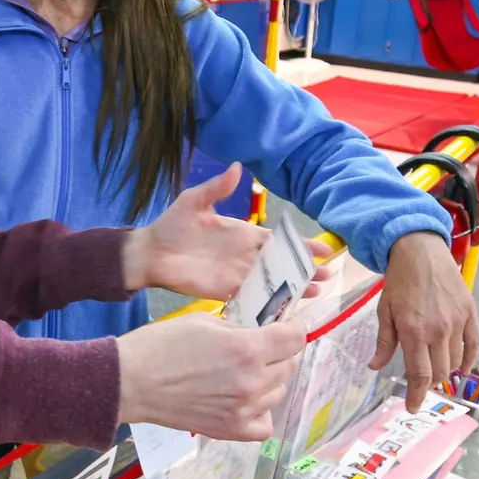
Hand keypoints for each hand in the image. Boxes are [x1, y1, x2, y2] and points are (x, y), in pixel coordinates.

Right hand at [115, 313, 306, 441]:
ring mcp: (243, 410)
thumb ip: (239, 327)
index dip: (293, 328)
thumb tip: (259, 332)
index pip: (296, 338)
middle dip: (278, 353)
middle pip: (288, 365)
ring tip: (245, 373)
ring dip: (269, 381)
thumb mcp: (204, 320)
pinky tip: (245, 401)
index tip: (285, 327)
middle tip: (258, 348)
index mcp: (247, 349)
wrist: (131, 382)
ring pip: (278, 392)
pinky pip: (264, 425)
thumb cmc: (160, 345)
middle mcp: (252, 382)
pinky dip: (260, 413)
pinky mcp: (230, 430)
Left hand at [123, 163, 332, 298]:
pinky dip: (268, 304)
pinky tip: (285, 311)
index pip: (279, 239)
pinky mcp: (224, 291)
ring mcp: (236, 275)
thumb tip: (238, 167)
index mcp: (243, 233)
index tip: (324, 251)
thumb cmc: (171, 224)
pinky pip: (251, 299)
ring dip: (293, 289)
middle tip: (328, 277)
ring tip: (315, 296)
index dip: (301, 245)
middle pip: (282, 264)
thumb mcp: (195, 201)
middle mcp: (245, 255)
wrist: (150, 252)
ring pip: (272, 283)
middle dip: (305, 270)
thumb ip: (217, 188)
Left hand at [368, 231, 478, 411]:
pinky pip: (474, 345)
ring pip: (456, 361)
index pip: (419, 375)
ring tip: (436, 373)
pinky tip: (462, 369)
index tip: (413, 407)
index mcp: (413, 331)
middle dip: (428, 384)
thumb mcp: (385, 311)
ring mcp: (457, 322)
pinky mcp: (470, 312)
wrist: (421, 251)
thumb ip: (384, 342)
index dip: (416, 395)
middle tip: (420, 385)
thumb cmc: (399, 281)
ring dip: (446, 372)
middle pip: (438, 372)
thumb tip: (375, 367)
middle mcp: (438, 330)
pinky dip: (469, 361)